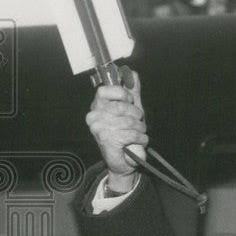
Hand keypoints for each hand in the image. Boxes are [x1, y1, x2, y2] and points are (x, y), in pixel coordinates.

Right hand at [85, 70, 146, 190]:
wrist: (124, 162)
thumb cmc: (126, 134)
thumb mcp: (131, 110)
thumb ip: (132, 92)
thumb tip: (133, 74)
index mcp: (98, 106)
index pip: (105, 90)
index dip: (122, 94)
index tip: (130, 102)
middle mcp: (94, 116)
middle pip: (123, 106)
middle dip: (137, 116)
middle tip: (137, 124)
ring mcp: (99, 128)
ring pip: (130, 121)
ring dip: (140, 130)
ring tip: (137, 135)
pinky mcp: (107, 139)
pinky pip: (132, 133)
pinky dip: (141, 139)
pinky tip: (137, 143)